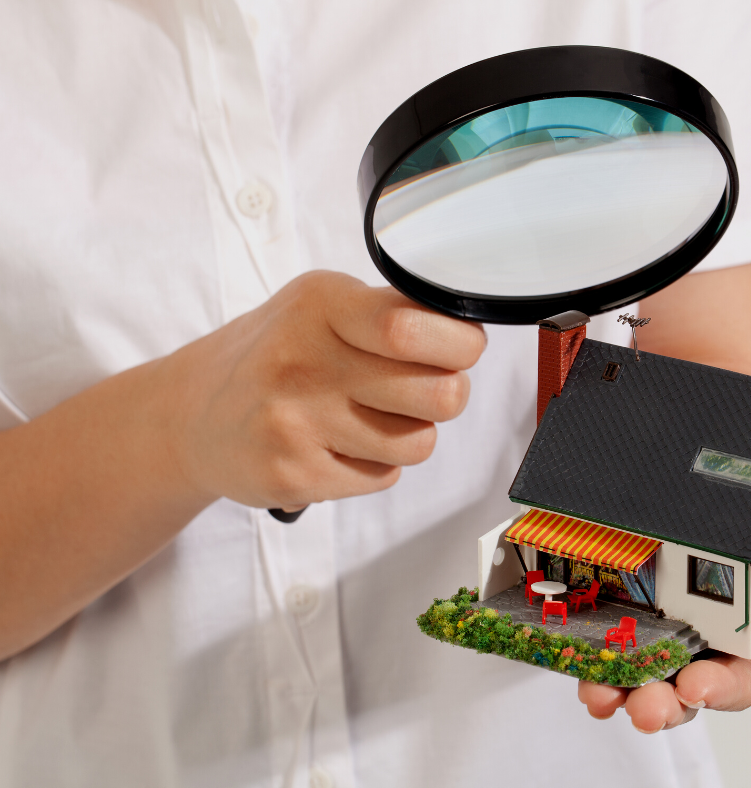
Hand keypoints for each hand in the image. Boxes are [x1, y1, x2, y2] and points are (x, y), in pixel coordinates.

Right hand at [167, 270, 485, 508]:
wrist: (190, 415)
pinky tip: (339, 444)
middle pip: (439, 393)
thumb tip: (465, 332)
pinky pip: (385, 477)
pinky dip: (376, 465)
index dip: (460, 343)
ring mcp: (295, 424)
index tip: (462, 347)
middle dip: (449, 393)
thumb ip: (388, 312)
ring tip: (369, 417)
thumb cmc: (273, 356)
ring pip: (420, 442)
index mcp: (318, 306)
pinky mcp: (294, 476)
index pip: (413, 327)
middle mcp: (303, 362)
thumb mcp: (319, 307)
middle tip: (425, 387)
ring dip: (409, 433)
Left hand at [578, 574, 750, 730]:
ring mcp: (652, 622)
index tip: (697, 687)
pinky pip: (594, 630)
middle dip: (664, 704)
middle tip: (643, 710)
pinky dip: (581, 646)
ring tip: (598, 697)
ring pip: (634, 668)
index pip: (741, 676)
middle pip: (681, 686)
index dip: (721, 686)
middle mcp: (700, 638)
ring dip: (617, 687)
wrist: (707, 469)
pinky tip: (569, 656)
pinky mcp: (612, 600)